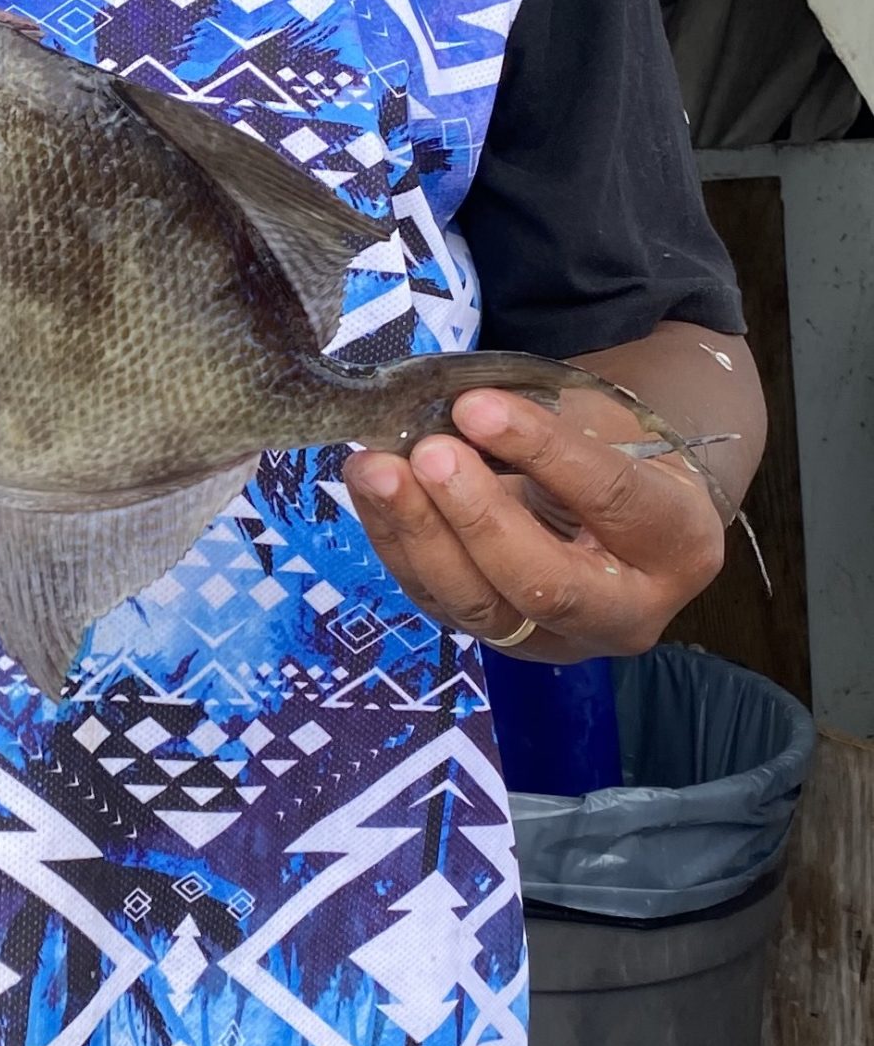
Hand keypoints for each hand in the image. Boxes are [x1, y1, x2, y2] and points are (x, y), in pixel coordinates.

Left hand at [342, 381, 725, 659]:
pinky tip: (367, 488)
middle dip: (476, 517)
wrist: (622, 514)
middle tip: (428, 453)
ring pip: (480, 605)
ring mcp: (555, 638)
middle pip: (545, 581)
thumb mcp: (610, 425)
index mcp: (677, 543)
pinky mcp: (496, 639)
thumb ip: (552, 422)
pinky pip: (437, 599)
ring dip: (417, 533)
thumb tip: (461, 411)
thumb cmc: (621, 453)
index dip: (541, 450)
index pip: (611, 498)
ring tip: (374, 468)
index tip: (476, 406)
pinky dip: (394, 540)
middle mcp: (626, 612)